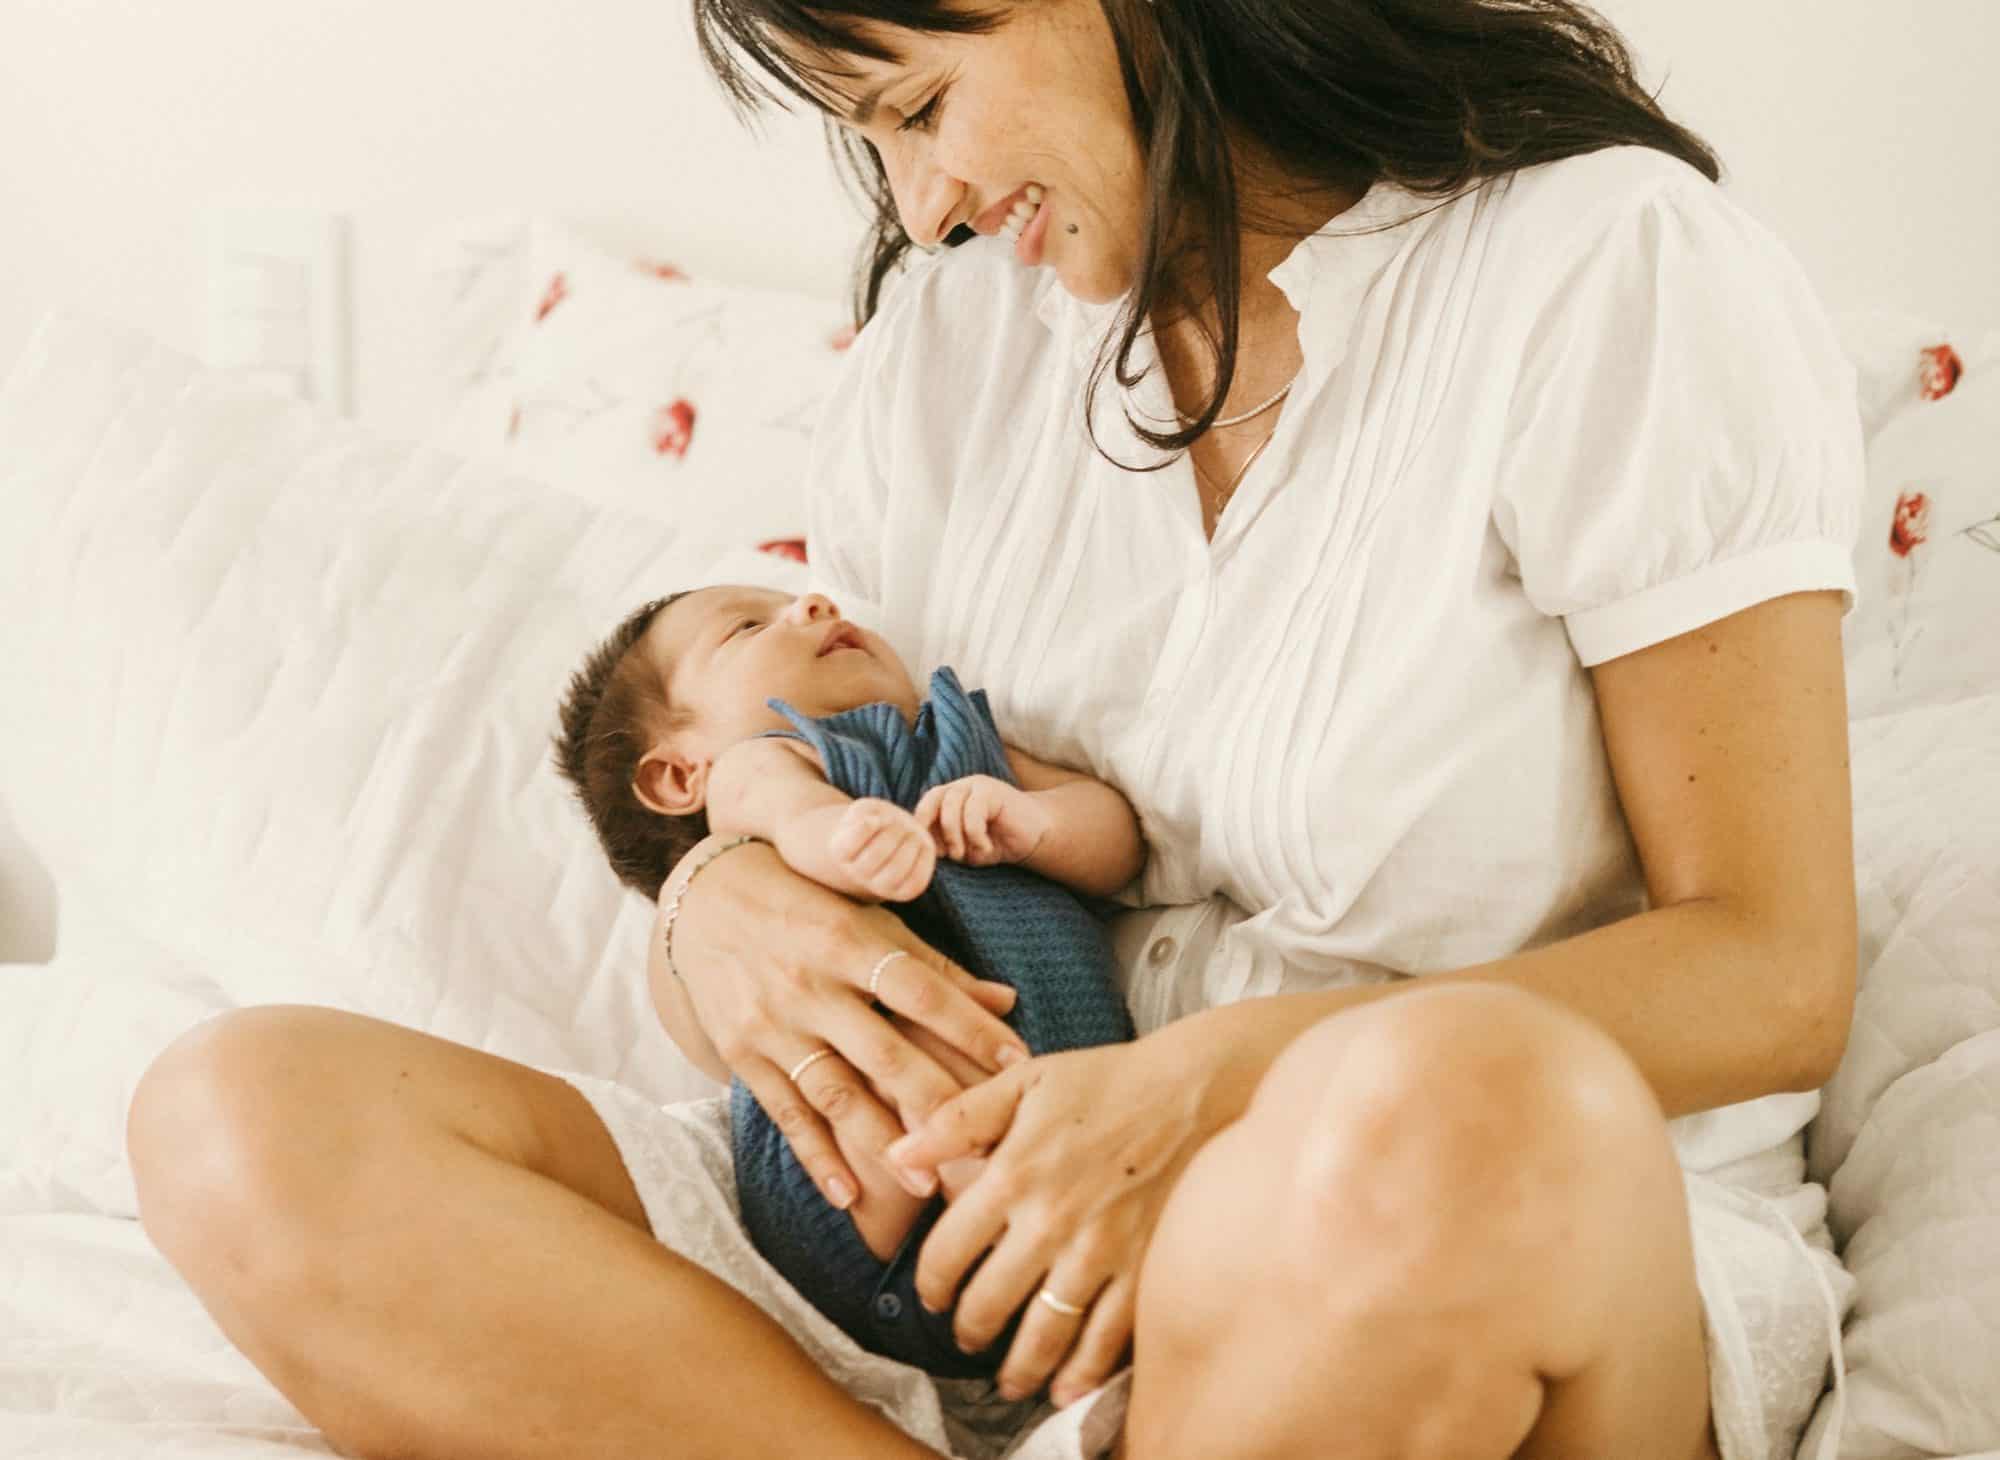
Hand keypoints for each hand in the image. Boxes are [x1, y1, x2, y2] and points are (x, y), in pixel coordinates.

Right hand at [661, 837, 1028, 1210]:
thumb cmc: (806, 904)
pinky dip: (816, 1156)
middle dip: (933, 1102)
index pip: (921, 990)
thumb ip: (935, 966)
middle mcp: (810, 985)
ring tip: (925, 1185)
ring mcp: (772, 1024)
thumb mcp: (866, 918)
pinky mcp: (742, 1054)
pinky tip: (847, 1196)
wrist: (704, 901)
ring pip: (834, 1092)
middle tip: (980, 1146)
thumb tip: (1007, 1001)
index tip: (1018, 1063)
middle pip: (882, 1051)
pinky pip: (785, 1112)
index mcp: (849, 941)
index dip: (969, 1027)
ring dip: (881, 1142)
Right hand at [831, 797, 937, 901]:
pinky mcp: (903, 892)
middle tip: (900, 824)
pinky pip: (917, 879)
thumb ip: (869, 812)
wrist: (877, 852)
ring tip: (912, 833)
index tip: (874, 819)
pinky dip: (924, 858)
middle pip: (877, 853)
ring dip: (910, 844)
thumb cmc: (871, 825)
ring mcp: (880, 887)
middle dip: (894, 831)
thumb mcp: (865, 810)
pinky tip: (922, 845)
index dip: (867, 824)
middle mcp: (858, 875)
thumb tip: (883, 823)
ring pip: (897, 869)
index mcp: (841, 853)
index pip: (851, 841)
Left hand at [884, 1039, 1227, 1405]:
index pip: (948, 1251)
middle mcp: (1050, 1221)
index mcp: (1012, 1174)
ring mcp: (1099, 1251)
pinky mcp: (1141, 1267)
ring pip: (1043, 1333)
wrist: (1192, 1090)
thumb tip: (898, 1155)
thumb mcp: (1021, 1082)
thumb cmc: (1103, 1080)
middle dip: (969, 1330)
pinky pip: (1106, 1338)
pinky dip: (1082, 1373)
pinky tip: (1065, 1388)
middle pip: (989, 1304)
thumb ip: (955, 1121)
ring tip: (1007, 1379)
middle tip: (966, 1337)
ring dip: (1017, 1367)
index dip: (931, 1283)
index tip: (933, 1295)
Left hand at [913, 775, 1051, 866]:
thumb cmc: (997, 843)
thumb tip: (924, 847)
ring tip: (965, 855)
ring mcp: (975, 785)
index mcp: (947, 799)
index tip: (930, 853)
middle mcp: (959, 788)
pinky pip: (973, 812)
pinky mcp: (992, 790)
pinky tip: (986, 848)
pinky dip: (975, 835)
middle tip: (947, 855)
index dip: (922, 829)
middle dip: (936, 831)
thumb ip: (944, 844)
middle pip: (932, 801)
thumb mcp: (965, 848)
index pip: (923, 806)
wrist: (1035, 836)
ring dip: (954, 835)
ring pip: (951, 806)